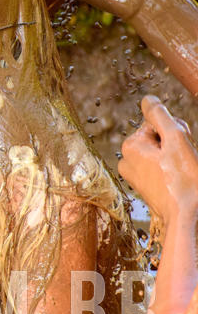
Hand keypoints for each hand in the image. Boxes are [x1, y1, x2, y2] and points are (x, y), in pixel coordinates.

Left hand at [118, 95, 197, 226]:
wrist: (186, 215)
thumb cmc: (184, 179)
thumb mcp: (175, 139)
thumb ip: (160, 115)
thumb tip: (147, 98)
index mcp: (130, 146)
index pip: (157, 123)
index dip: (175, 131)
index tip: (180, 148)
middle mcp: (126, 159)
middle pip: (157, 137)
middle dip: (174, 143)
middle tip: (183, 161)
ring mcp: (133, 174)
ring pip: (159, 152)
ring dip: (174, 155)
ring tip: (181, 171)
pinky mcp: (142, 185)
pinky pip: (158, 166)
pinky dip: (170, 168)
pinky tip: (177, 178)